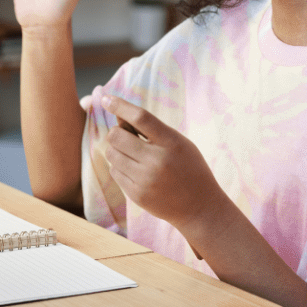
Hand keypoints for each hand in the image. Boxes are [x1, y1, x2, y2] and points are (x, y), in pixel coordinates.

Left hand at [101, 95, 225, 235]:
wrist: (200, 207)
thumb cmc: (189, 168)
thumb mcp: (178, 143)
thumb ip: (150, 130)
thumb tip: (118, 116)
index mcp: (172, 142)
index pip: (141, 117)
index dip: (120, 105)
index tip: (106, 99)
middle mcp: (157, 160)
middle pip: (116, 136)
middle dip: (117, 133)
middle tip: (127, 137)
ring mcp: (145, 179)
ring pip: (111, 154)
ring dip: (117, 151)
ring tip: (134, 156)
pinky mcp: (137, 195)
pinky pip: (114, 172)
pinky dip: (120, 167)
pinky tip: (136, 172)